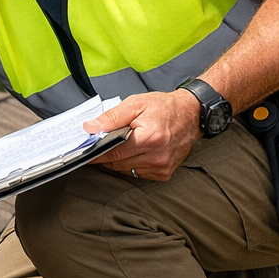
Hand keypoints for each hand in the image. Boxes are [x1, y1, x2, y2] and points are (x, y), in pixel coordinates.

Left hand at [82, 91, 202, 181]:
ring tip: (123, 145)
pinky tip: (135, 152)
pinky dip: (132, 164)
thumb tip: (91, 128)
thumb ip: (112, 117)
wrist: (192, 114)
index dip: (96, 152)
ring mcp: (162, 167)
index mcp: (149, 138)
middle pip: (117, 163)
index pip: (112, 152)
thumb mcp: (135, 104)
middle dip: (107, 154)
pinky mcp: (164, 173)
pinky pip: (138, 174)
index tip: (86, 151)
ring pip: (126, 170)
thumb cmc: (164, 107)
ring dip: (119, 160)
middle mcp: (157, 156)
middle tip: (104, 143)